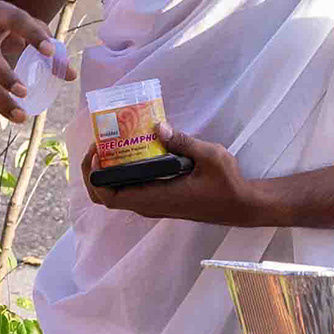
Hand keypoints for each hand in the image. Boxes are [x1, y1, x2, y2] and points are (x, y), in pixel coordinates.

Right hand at [0, 0, 40, 115]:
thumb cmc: (2, 23)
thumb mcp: (22, 23)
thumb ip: (46, 43)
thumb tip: (71, 75)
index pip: (16, 21)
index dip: (33, 35)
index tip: (49, 51)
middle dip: (3, 75)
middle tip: (24, 91)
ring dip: (1, 100)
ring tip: (22, 116)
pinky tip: (14, 116)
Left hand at [85, 133, 259, 227]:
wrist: (240, 205)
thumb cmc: (227, 184)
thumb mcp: (210, 157)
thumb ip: (184, 142)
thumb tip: (159, 127)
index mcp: (156, 198)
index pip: (110, 197)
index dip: (95, 176)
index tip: (97, 152)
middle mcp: (149, 205)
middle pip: (106, 196)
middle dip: (93, 171)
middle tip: (98, 144)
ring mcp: (153, 203)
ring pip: (116, 193)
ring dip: (106, 171)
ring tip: (110, 143)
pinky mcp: (158, 199)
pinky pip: (130, 189)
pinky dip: (121, 173)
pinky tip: (131, 151)